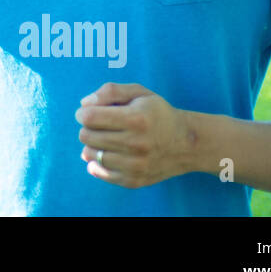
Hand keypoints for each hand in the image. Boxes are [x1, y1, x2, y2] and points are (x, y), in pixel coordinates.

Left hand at [75, 82, 195, 187]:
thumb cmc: (157, 113)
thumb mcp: (138, 93)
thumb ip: (109, 91)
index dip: (83, 113)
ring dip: (92, 145)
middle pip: (87, 136)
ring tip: (105, 138)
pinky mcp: (134, 180)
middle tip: (99, 125)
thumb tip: (84, 105)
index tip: (87, 112)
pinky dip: (96, 163)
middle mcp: (136, 144)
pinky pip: (101, 173)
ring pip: (91, 155)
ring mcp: (135, 165)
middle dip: (87, 127)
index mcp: (136, 119)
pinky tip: (106, 153)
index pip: (91, 118)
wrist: (187, 143)